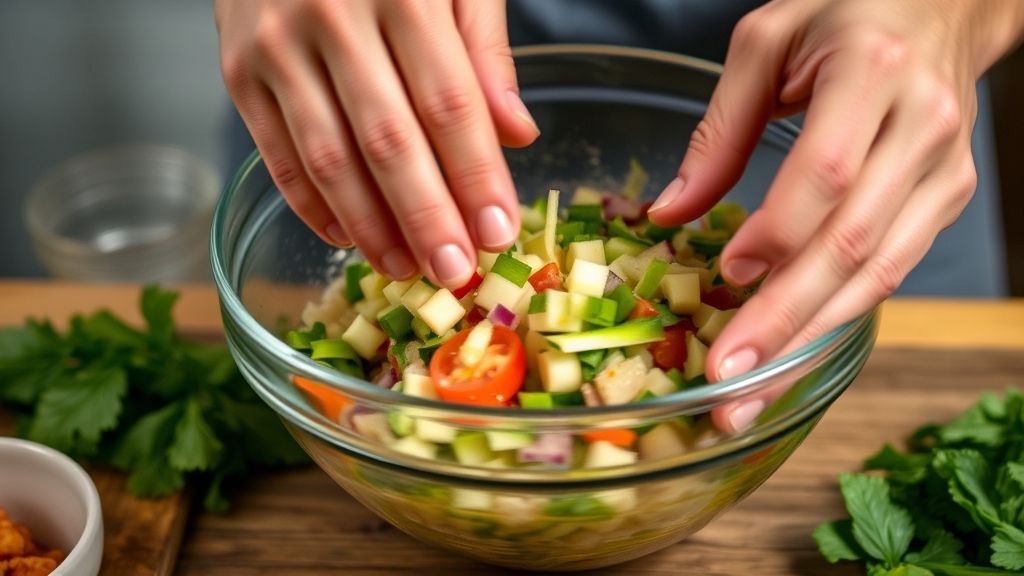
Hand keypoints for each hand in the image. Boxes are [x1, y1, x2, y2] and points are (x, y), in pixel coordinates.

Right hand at [214, 0, 539, 288]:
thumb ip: (484, 49)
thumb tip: (517, 134)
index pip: (448, 103)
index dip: (476, 176)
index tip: (500, 234)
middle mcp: (332, 16)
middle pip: (388, 142)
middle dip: (428, 218)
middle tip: (456, 273)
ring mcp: (276, 45)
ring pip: (329, 158)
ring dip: (372, 227)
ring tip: (407, 270)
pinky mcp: (236, 69)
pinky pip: (278, 155)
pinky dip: (313, 206)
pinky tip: (348, 238)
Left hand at [647, 0, 1023, 430]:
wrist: (942, 7)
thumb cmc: (843, 16)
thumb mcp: (764, 43)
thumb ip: (717, 131)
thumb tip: (668, 216)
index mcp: (872, 74)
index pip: (826, 174)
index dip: (776, 234)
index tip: (726, 276)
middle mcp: (922, 129)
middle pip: (852, 243)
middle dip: (785, 321)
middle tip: (728, 382)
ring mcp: (943, 172)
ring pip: (878, 274)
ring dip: (810, 340)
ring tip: (753, 393)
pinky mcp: (946, 201)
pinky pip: (890, 271)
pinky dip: (838, 317)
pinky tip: (794, 353)